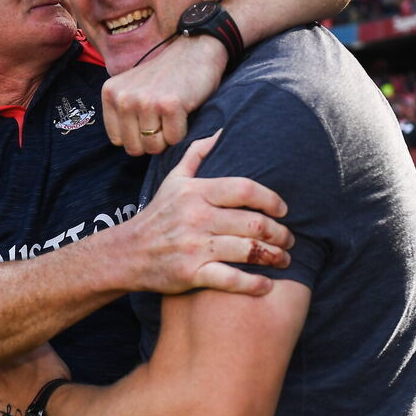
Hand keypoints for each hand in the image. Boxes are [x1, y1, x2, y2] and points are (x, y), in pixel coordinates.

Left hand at [101, 35, 226, 155]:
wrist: (194, 51)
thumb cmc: (165, 76)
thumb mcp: (132, 89)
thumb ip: (122, 113)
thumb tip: (127, 147)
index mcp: (110, 93)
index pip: (117, 140)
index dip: (136, 136)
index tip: (148, 119)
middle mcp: (123, 98)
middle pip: (134, 148)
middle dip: (152, 141)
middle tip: (162, 119)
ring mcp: (145, 101)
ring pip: (154, 147)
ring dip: (167, 137)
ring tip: (171, 115)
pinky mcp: (169, 105)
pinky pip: (174, 140)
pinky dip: (182, 132)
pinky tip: (183, 111)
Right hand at [124, 131, 292, 296]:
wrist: (126, 253)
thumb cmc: (157, 216)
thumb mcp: (172, 180)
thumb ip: (197, 154)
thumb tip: (221, 130)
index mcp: (196, 192)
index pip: (245, 189)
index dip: (271, 199)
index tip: (283, 210)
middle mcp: (197, 217)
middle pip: (253, 222)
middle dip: (280, 233)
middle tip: (289, 240)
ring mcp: (194, 246)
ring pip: (248, 250)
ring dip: (274, 257)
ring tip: (284, 259)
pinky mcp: (190, 273)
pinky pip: (230, 278)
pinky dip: (254, 284)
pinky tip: (267, 285)